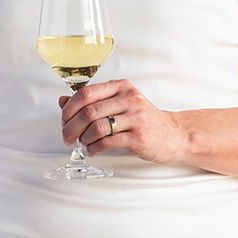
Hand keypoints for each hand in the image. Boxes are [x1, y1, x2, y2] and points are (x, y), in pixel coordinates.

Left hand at [60, 78, 188, 164]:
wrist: (174, 135)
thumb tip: (63, 101)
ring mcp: (135, 118)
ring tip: (82, 143)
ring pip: (96, 127)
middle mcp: (128, 99)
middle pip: (88, 111)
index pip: (86, 93)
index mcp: (121, 87)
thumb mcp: (119, 103)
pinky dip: (93, 148)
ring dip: (83, 138)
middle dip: (71, 127)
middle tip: (67, 136)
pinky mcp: (138, 137)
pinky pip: (107, 142)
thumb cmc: (144, 119)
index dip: (69, 108)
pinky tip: (92, 150)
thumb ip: (93, 101)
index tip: (64, 120)